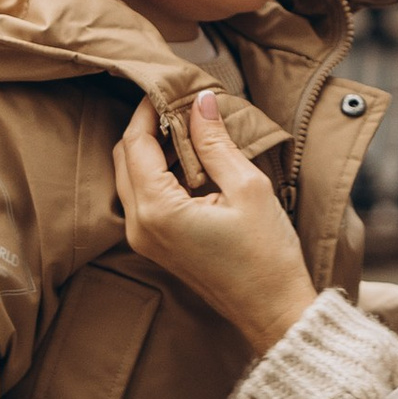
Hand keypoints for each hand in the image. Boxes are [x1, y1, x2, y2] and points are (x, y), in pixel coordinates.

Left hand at [113, 92, 315, 351]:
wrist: (273, 312)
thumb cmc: (266, 255)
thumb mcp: (246, 188)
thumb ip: (216, 142)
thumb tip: (200, 101)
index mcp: (157, 210)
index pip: (135, 143)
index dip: (149, 110)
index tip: (171, 86)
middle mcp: (139, 226)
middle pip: (124, 158)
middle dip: (147, 126)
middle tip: (179, 103)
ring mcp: (144, 239)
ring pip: (130, 177)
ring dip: (152, 149)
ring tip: (189, 127)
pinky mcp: (156, 246)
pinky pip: (143, 197)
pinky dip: (158, 172)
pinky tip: (190, 159)